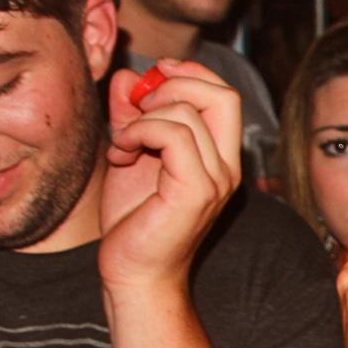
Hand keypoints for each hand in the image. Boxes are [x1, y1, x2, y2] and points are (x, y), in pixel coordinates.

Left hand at [99, 58, 242, 293]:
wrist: (134, 274)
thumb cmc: (134, 223)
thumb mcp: (130, 154)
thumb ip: (132, 114)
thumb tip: (129, 77)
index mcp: (218, 156)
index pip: (223, 94)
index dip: (189, 73)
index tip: (153, 77)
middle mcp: (226, 166)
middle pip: (222, 94)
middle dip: (173, 84)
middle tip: (137, 107)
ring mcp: (216, 179)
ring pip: (188, 112)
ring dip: (143, 116)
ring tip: (122, 143)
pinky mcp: (197, 191)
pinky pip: (174, 134)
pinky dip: (141, 131)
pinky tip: (122, 151)